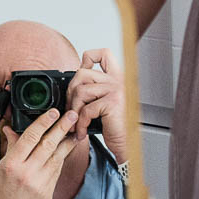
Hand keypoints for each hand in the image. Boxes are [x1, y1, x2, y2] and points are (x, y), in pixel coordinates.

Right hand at [0, 106, 81, 198]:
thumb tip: (12, 130)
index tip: (53, 112)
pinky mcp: (48, 191)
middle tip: (72, 115)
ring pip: (56, 156)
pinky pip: (57, 169)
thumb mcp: (1, 171)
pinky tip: (68, 148)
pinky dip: (63, 157)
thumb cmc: (0, 198)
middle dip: (61, 127)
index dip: (43, 122)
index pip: (30, 137)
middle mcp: (26, 172)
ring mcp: (38, 182)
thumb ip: (12, 149)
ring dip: (67, 142)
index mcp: (11, 164)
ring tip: (75, 130)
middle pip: (47, 144)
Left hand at [66, 47, 128, 161]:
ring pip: (81, 91)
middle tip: (71, 109)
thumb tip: (72, 84)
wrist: (128, 144)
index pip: (104, 53)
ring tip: (75, 123)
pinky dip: (80, 123)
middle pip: (82, 73)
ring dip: (73, 110)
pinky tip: (82, 131)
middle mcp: (119, 80)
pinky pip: (86, 109)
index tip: (81, 73)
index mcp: (117, 77)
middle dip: (70, 93)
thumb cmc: (115, 125)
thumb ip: (94, 89)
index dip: (88, 58)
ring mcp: (116, 90)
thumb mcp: (104, 102)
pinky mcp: (112, 103)